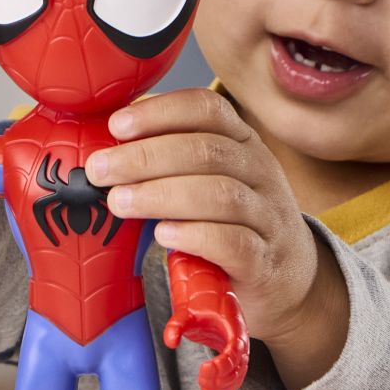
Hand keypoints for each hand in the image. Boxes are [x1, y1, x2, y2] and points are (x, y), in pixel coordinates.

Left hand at [85, 88, 345, 389]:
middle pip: (206, 152)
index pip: (208, 110)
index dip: (160, 113)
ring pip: (219, 195)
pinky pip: (234, 242)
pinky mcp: (265, 261)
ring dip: (161, 195)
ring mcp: (267, 218)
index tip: (116, 126)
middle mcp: (261, 173)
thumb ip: (172, 159)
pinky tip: (163, 234)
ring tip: (120, 202)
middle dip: (145, 157)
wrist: (288, 279)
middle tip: (101, 170)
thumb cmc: (234, 223)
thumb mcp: (211, 179)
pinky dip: (195, 235)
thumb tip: (111, 142)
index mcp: (244, 143)